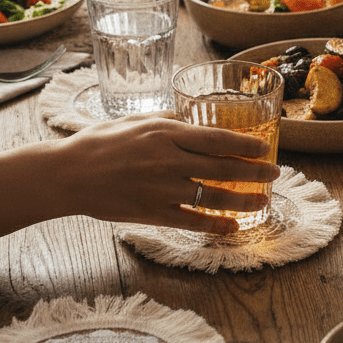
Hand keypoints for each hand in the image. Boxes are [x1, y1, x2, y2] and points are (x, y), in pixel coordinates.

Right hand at [0, 112, 283, 256]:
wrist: (67, 174)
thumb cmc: (98, 143)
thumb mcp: (134, 121)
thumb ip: (165, 120)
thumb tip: (190, 115)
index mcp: (165, 133)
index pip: (216, 138)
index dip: (245, 144)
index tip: (264, 147)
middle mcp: (168, 160)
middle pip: (222, 167)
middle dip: (254, 172)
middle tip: (275, 174)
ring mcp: (161, 189)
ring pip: (213, 195)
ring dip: (243, 199)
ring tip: (264, 201)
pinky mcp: (152, 213)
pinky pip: (192, 221)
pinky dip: (216, 224)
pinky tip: (233, 227)